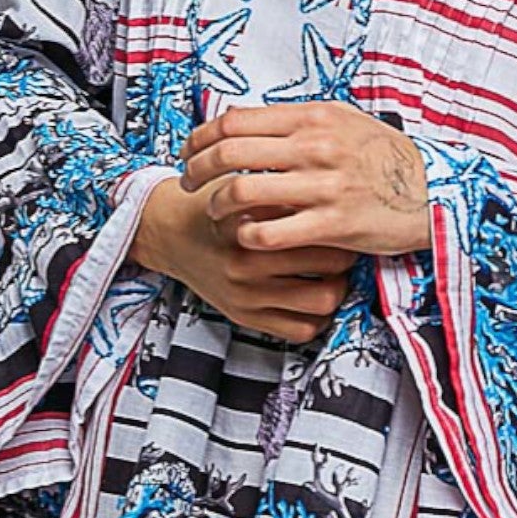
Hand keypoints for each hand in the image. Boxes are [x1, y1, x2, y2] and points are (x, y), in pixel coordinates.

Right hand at [130, 174, 360, 343]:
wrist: (171, 234)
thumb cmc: (214, 206)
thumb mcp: (243, 187)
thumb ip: (285, 194)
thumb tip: (337, 199)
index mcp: (249, 220)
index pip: (314, 223)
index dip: (339, 219)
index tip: (343, 217)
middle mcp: (246, 260)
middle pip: (328, 262)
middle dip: (344, 252)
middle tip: (345, 244)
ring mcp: (247, 293)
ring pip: (322, 299)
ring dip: (337, 286)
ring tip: (333, 273)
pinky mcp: (246, 317)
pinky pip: (302, 330)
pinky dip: (318, 316)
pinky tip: (315, 296)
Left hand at [179, 102, 432, 257]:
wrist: (432, 190)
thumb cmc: (384, 157)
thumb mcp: (344, 121)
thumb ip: (298, 121)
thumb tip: (248, 122)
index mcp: (312, 116)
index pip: (234, 121)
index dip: (200, 138)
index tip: (189, 153)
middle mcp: (314, 146)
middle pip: (228, 153)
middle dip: (195, 171)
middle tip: (188, 185)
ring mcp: (323, 186)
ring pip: (242, 192)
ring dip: (216, 206)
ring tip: (215, 214)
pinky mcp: (333, 224)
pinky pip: (270, 233)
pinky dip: (247, 236)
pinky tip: (246, 237)